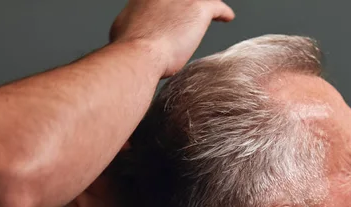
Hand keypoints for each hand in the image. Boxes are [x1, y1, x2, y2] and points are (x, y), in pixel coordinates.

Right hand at [109, 0, 234, 76]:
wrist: (139, 55)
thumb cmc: (129, 52)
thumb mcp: (123, 30)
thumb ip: (134, 27)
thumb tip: (134, 34)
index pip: (162, 1)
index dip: (169, 7)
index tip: (171, 15)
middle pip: (180, 2)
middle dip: (185, 7)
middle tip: (189, 17)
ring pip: (198, 0)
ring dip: (203, 6)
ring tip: (210, 13)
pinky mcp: (198, 8)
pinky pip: (216, 5)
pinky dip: (223, 11)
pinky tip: (227, 17)